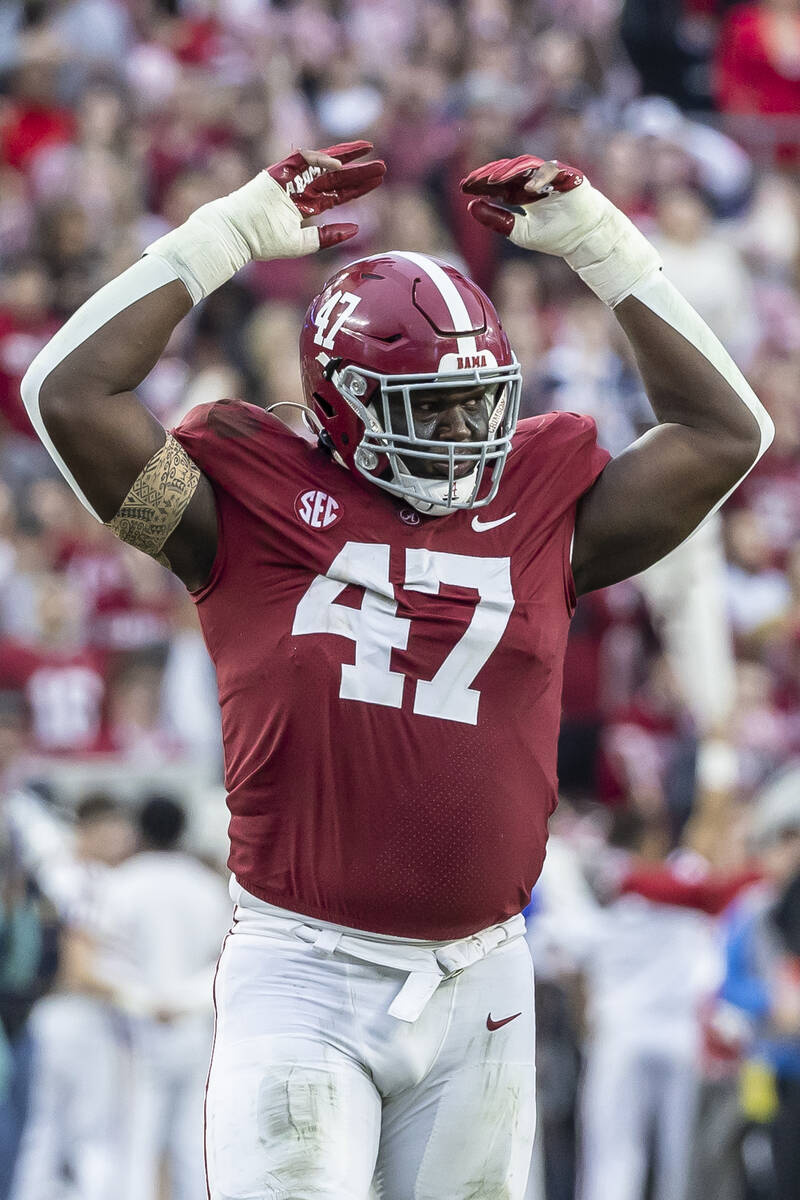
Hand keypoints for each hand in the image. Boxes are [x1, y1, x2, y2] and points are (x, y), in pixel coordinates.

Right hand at [267, 141, 385, 249]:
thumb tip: (356, 229)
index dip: (357, 188)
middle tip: (383, 166)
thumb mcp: (302, 244)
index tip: (378, 181)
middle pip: (336, 178)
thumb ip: (327, 237)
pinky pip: (303, 159)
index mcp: (304, 206)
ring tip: (369, 150)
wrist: (238, 234)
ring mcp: (290, 179)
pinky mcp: (279, 171)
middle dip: (358, 172)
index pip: (337, 194)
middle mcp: (300, 190)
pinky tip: (339, 164)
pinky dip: (320, 159)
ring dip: (346, 157)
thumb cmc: (263, 241)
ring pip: (324, 164)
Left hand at [462, 154, 599, 257]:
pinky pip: (551, 171)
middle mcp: (533, 181)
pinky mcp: (567, 175)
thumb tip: (471, 207)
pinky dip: (540, 177)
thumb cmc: (555, 235)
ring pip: (525, 167)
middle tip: (471, 181)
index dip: (480, 184)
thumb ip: (496, 220)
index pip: (497, 183)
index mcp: (522, 192)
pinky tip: (528, 188)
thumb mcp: (519, 232)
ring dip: (508, 173)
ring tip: (491, 182)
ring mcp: (550, 176)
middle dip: (488, 175)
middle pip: (507, 172)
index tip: (463, 188)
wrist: (584, 239)